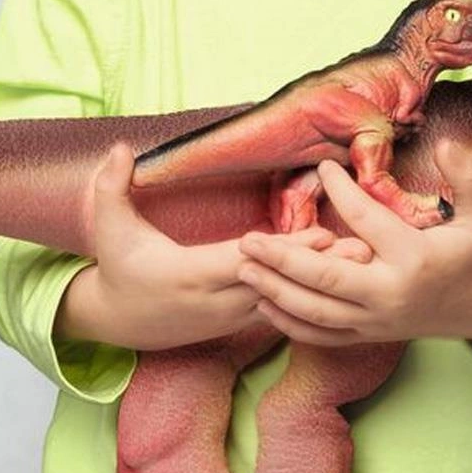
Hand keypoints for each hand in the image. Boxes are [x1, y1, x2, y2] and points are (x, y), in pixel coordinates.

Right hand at [55, 143, 341, 349]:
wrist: (114, 321)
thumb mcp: (106, 226)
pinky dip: (308, 298)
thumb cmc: (116, 267)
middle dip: (320, 269)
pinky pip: (279, 313)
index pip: (246, 263)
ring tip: (365, 265)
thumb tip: (119, 148)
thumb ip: (111, 186)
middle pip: (277, 285)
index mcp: (189, 275)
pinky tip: (340, 283)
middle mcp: (215, 302)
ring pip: (285, 302)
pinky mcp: (236, 324)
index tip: (323, 236)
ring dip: (322, 285)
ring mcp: (228, 317)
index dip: (285, 251)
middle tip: (364, 250)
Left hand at [237, 141, 471, 349]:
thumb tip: (446, 143)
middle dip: (283, 260)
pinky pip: (322, 335)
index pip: (367, 222)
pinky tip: (263, 303)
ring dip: (275, 291)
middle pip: (326, 280)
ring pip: (317, 312)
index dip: (342, 192)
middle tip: (248, 238)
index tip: (322, 168)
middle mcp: (390, 295)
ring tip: (243, 267)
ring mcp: (376, 321)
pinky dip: (290, 323)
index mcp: (415, 260)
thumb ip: (469, 176)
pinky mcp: (369, 335)